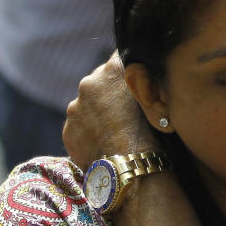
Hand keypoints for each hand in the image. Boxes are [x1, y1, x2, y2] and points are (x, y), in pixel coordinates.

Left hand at [63, 53, 157, 169]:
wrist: (130, 168)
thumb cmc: (152, 132)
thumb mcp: (156, 98)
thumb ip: (144, 80)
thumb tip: (142, 70)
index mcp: (113, 69)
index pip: (121, 57)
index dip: (130, 68)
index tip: (138, 79)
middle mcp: (89, 83)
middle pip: (101, 82)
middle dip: (111, 94)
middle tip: (129, 112)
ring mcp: (75, 108)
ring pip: (88, 106)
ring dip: (100, 114)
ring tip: (118, 132)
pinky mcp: (68, 131)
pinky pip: (80, 127)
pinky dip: (91, 133)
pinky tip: (107, 144)